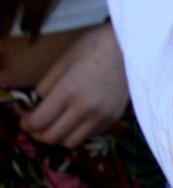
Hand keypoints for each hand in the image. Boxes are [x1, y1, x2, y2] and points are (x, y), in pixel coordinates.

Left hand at [21, 23, 128, 147]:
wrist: (131, 46)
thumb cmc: (94, 47)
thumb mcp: (63, 61)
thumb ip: (46, 85)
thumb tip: (38, 104)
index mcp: (69, 91)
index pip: (39, 122)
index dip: (26, 123)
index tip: (26, 118)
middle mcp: (86, 108)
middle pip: (52, 137)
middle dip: (39, 133)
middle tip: (37, 124)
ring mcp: (102, 115)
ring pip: (70, 142)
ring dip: (59, 136)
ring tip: (58, 123)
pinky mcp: (114, 118)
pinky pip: (89, 135)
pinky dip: (78, 131)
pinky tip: (78, 117)